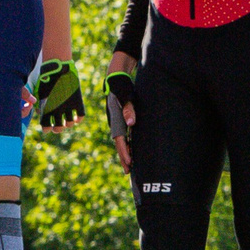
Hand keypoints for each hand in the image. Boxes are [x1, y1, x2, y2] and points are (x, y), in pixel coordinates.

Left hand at [28, 59, 84, 132]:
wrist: (58, 68)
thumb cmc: (46, 79)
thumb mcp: (40, 93)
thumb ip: (40, 105)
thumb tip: (40, 114)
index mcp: (46, 108)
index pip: (46, 126)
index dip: (46, 128)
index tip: (47, 128)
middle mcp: (57, 109)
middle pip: (58, 128)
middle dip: (57, 129)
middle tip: (57, 128)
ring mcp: (68, 106)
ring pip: (69, 123)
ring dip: (68, 124)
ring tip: (67, 122)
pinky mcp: (77, 101)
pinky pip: (80, 116)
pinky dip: (78, 119)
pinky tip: (76, 118)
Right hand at [105, 55, 137, 171]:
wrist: (116, 77)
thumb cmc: (122, 85)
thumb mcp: (126, 95)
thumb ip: (129, 108)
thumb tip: (131, 124)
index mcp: (115, 119)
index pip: (120, 140)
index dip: (124, 152)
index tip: (130, 163)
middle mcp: (115, 122)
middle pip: (120, 144)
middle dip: (124, 157)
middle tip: (129, 172)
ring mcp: (118, 121)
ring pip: (122, 141)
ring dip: (126, 152)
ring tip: (131, 166)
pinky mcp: (123, 119)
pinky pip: (125, 135)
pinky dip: (129, 144)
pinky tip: (134, 149)